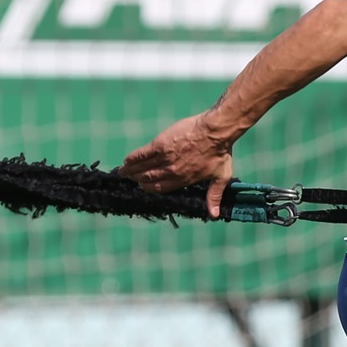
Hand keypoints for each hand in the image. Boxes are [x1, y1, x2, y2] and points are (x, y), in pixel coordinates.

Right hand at [118, 112, 233, 217]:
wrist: (215, 131)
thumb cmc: (221, 152)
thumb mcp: (221, 176)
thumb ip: (214, 196)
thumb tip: (214, 215)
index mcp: (184, 180)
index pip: (161, 188)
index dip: (150, 188)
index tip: (143, 186)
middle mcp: (172, 171)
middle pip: (149, 179)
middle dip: (138, 180)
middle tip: (132, 178)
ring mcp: (165, 157)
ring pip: (143, 167)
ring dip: (132, 170)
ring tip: (124, 171)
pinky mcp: (160, 144)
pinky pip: (142, 154)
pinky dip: (132, 158)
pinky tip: (126, 160)